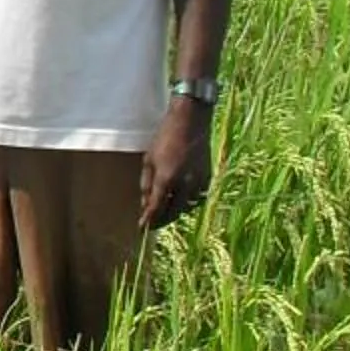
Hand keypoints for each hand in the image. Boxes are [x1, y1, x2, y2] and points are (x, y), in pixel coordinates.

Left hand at [140, 95, 214, 228]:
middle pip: (173, 212)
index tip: (142, 228)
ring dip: (175, 212)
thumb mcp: (148, 160)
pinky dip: (188, 203)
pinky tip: (180, 201)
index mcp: (166, 178)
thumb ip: (146, 184)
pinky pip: (197, 198)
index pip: (156, 208)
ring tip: (165, 213)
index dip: (148, 220)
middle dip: (162, 220)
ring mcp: (199, 182)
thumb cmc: (164, 138)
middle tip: (152, 224)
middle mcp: (184, 184)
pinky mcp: (208, 178)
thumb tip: (146, 204)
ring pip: (187, 207)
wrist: (190, 122)